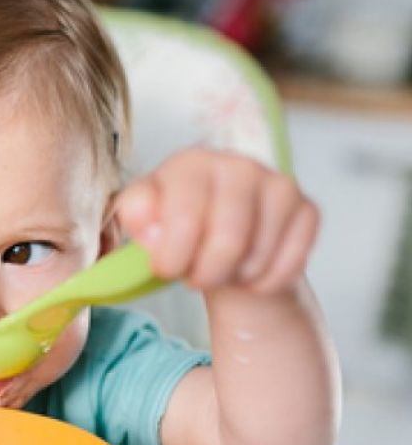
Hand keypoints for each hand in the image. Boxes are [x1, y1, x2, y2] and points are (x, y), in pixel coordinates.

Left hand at [115, 148, 318, 293]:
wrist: (220, 243)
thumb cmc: (176, 231)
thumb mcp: (143, 224)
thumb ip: (136, 220)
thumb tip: (150, 230)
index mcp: (190, 163)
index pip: (185, 215)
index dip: (173, 255)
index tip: (166, 270)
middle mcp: (238, 165)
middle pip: (229, 238)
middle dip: (207, 273)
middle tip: (195, 278)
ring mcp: (278, 184)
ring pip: (259, 254)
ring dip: (235, 278)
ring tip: (221, 270)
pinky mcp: (307, 209)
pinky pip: (291, 261)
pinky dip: (266, 281)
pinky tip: (250, 273)